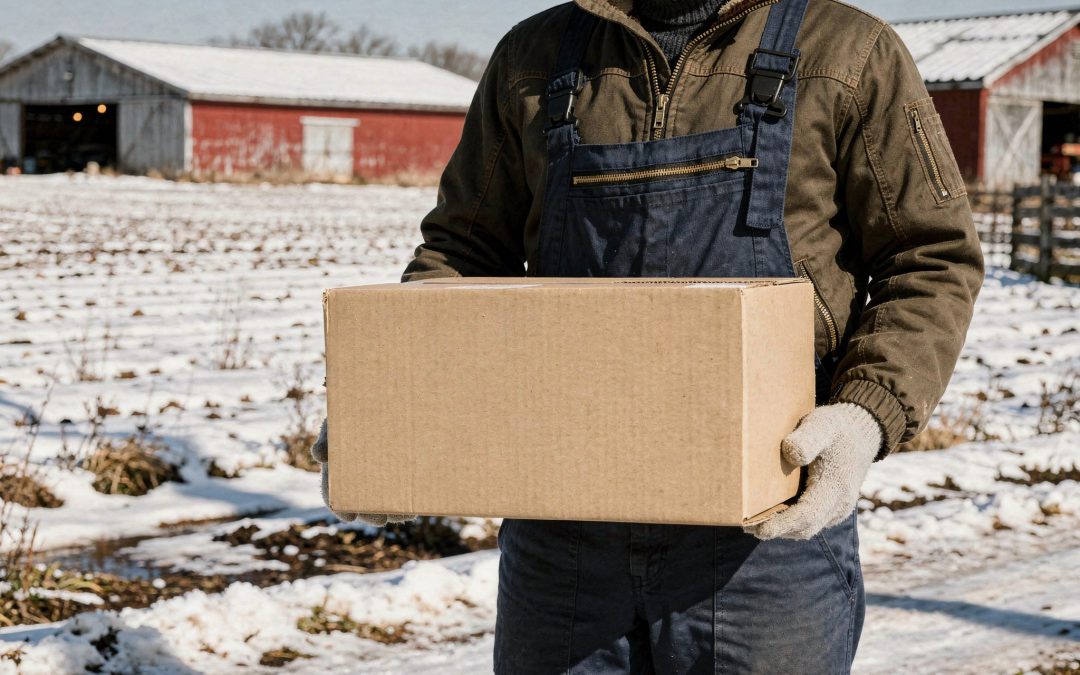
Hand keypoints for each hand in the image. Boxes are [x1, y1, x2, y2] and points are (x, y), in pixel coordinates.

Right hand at [311, 418, 415, 525]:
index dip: (340, 508)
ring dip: (392, 513)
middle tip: (381, 520)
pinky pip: (400, 495)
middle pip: (361, 505)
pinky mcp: (396, 476)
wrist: (376, 405)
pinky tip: (414, 507)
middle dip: (371, 515)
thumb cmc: (348, 416)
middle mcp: (356, 481)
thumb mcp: (334, 425)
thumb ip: (326, 439)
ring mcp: (377, 479)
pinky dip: (407, 503)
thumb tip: (318, 456)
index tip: (350, 517)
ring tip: (403, 516)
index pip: (334, 496)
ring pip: (382, 504)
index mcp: (336, 474)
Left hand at [744, 403, 881, 539]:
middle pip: (805, 527)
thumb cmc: (837, 427)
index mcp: (836, 486)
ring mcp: (838, 508)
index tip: (758, 529)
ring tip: (754, 523)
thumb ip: (807, 438)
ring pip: (808, 527)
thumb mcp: (822, 425)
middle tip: (747, 527)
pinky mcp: (833, 507)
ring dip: (783, 529)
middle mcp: (840, 503)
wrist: (862, 432)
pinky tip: (772, 514)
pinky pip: (812, 521)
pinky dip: (792, 522)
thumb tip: (790, 453)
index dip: (782, 524)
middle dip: (777, 530)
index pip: (807, 515)